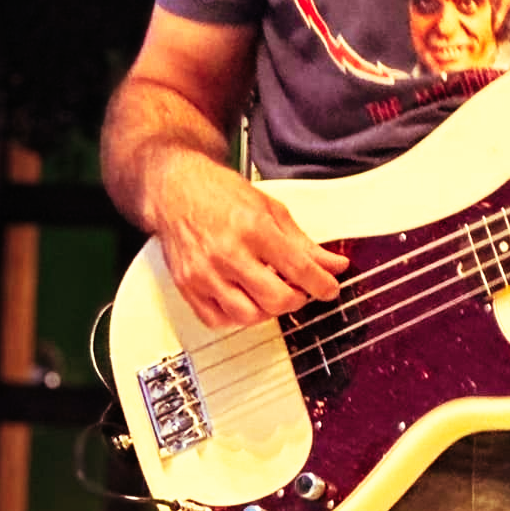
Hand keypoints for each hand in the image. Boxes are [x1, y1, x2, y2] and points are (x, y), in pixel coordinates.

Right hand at [150, 152, 348, 330]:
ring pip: (248, 316)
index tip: (330, 289)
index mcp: (254, 229)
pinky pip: (218, 320)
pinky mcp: (186, 287)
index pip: (298, 269)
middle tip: (298, 289)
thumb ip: (304, 243)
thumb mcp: (271, 209)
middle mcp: (228, 254)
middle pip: (276, 299)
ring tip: (270, 292)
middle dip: (296, 299)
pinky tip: (244, 299)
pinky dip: (237, 317)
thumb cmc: (222, 194)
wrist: (175, 190)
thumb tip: (334, 265)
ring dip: (268, 310)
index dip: (321, 285)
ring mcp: (204, 274)